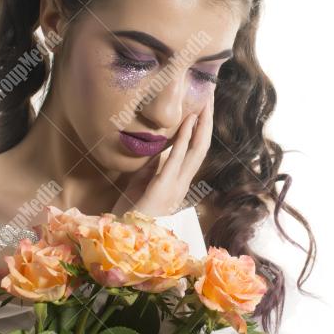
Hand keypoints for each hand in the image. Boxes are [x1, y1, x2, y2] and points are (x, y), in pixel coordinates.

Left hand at [112, 93, 213, 217]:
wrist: (122, 236)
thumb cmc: (129, 213)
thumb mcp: (141, 183)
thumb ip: (152, 167)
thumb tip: (159, 149)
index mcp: (178, 183)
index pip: (195, 151)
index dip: (202, 129)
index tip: (204, 107)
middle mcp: (183, 184)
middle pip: (201, 147)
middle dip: (207, 121)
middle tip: (212, 96)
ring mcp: (176, 187)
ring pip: (195, 151)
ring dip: (201, 125)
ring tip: (205, 103)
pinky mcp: (163, 188)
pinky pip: (176, 159)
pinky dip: (183, 138)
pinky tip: (188, 122)